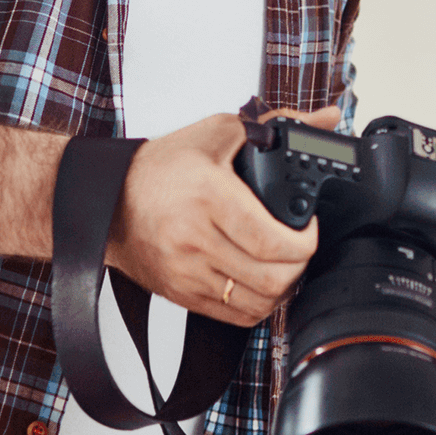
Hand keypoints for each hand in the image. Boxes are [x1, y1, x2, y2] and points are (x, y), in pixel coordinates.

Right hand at [107, 106, 339, 326]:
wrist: (107, 199)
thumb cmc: (162, 166)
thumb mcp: (219, 131)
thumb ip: (278, 124)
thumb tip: (328, 118)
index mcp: (209, 197)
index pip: (271, 241)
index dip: (304, 242)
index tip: (309, 228)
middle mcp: (196, 240)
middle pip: (271, 278)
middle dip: (300, 265)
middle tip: (301, 246)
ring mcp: (187, 273)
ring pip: (257, 302)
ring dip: (282, 287)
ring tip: (284, 263)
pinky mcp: (182, 294)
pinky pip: (235, 316)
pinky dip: (259, 303)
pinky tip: (261, 280)